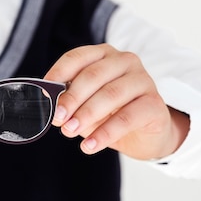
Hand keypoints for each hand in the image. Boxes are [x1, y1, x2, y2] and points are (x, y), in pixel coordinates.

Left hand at [44, 44, 189, 159]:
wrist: (144, 136)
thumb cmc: (111, 114)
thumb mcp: (85, 106)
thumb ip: (70, 102)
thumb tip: (51, 108)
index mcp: (103, 55)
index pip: (77, 58)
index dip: (58, 74)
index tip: (46, 95)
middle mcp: (125, 61)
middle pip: (93, 75)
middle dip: (72, 99)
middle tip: (58, 119)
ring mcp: (143, 80)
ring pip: (110, 95)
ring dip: (86, 115)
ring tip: (70, 132)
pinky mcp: (154, 104)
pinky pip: (126, 118)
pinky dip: (105, 133)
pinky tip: (89, 146)